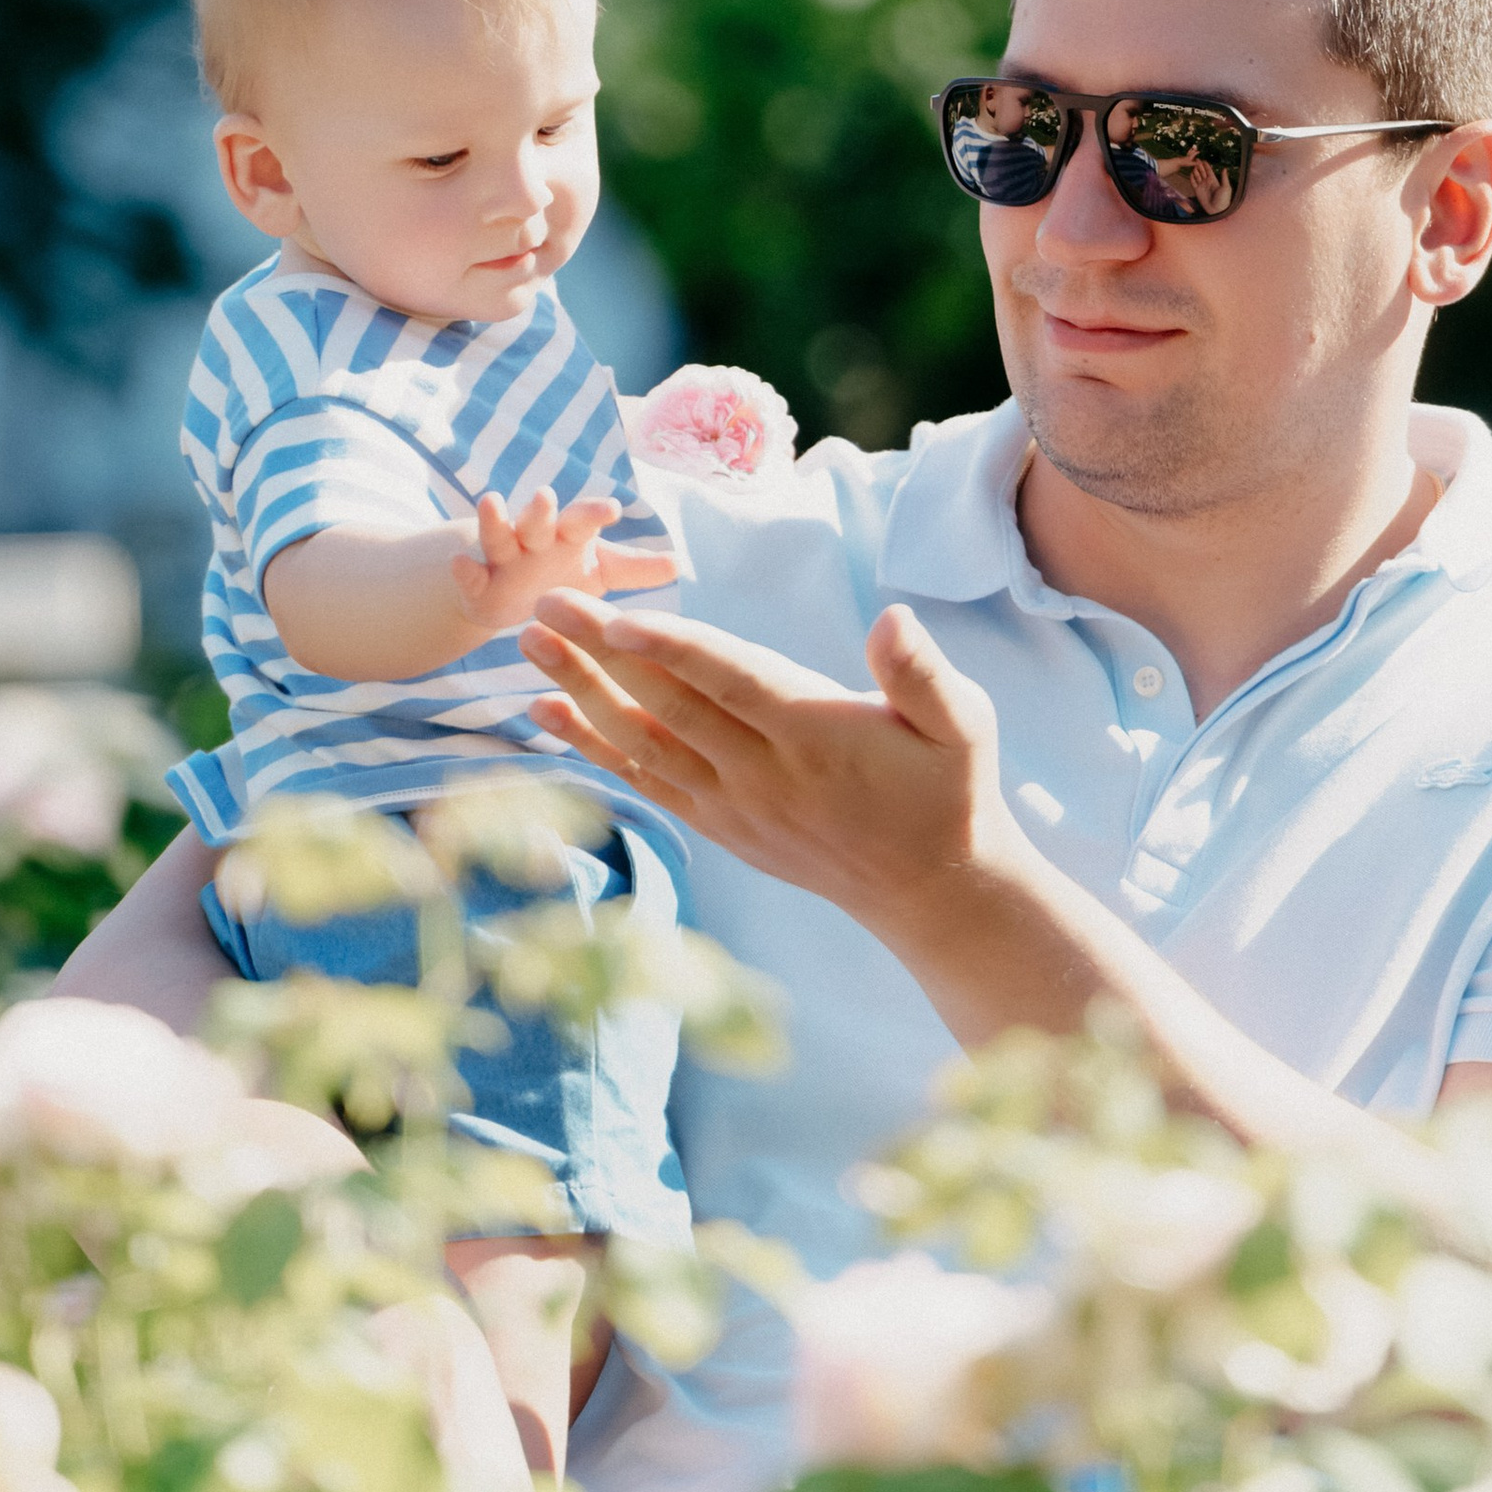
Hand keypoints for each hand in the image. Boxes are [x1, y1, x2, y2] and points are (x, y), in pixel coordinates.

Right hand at [450, 488, 620, 632]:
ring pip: (498, 535)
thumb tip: (679, 563)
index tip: (611, 509)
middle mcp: (535, 540)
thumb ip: (634, 568)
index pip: (582, 520)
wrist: (508, 599)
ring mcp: (503, 559)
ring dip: (493, 519)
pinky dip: (464, 569)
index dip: (594, 514)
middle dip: (540, 509)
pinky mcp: (476, 583)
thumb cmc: (560, 577)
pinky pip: (469, 574)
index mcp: (567, 536)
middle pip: (538, 520)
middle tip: (545, 495)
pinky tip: (460, 561)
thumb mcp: (599, 573)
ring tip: (489, 500)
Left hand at [519, 591, 1019, 940]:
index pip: (731, 683)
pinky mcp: (721, 825)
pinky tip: (547, 714)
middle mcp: (764, 773)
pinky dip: (593, 749)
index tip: (615, 618)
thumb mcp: (963, 723)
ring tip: (528, 645)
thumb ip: (922, 672)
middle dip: (599, 654)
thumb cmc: (947, 788)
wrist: (931, 888)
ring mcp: (734, 805)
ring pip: (644, 742)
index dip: (672, 649)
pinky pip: (646, 781)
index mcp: (816, 734)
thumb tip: (891, 618)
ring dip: (580, 692)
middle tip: (543, 603)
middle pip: (668, 705)